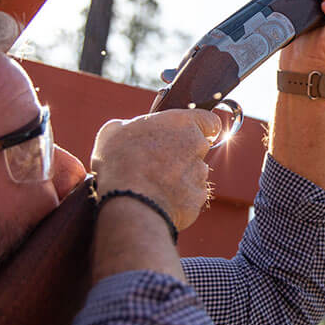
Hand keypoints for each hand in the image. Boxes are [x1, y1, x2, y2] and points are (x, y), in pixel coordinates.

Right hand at [90, 109, 220, 229]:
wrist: (130, 202)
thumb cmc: (120, 161)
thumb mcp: (113, 131)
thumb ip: (131, 125)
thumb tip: (128, 129)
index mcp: (182, 122)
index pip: (210, 121)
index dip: (202, 129)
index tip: (189, 135)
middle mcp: (197, 146)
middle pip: (199, 149)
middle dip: (183, 155)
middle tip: (157, 163)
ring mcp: (199, 174)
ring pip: (194, 174)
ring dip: (179, 178)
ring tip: (152, 184)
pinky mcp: (197, 198)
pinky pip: (189, 197)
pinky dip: (177, 199)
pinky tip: (157, 200)